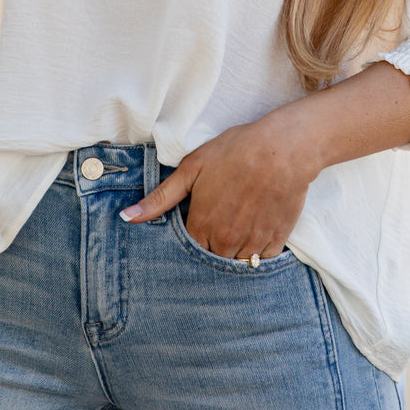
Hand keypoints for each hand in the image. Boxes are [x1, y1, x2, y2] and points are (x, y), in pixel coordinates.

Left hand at [118, 63, 409, 260]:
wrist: (283, 148)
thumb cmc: (235, 152)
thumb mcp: (191, 168)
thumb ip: (160, 198)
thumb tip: (126, 217)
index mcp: (202, 224)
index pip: (188, 249)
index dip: (193, 234)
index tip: (200, 219)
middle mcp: (226, 240)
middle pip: (212, 257)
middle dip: (213, 244)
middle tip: (221, 218)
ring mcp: (252, 242)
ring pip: (237, 262)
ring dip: (234, 249)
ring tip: (239, 221)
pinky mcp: (276, 240)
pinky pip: (261, 259)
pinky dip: (258, 249)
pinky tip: (257, 225)